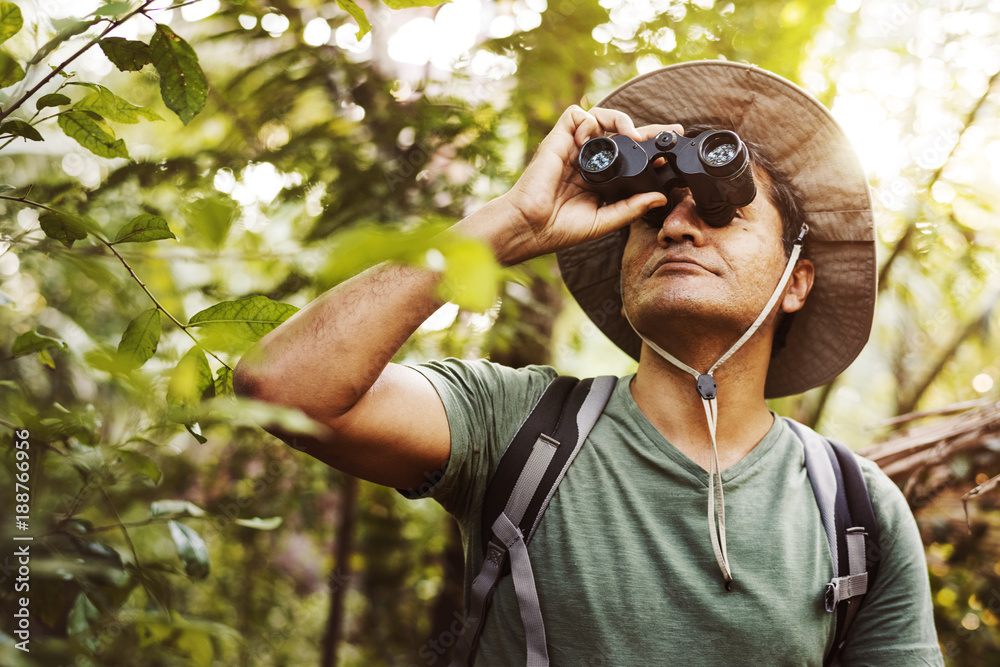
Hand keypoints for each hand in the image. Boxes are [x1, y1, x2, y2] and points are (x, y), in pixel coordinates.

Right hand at [500, 105, 682, 262]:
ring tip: (634, 136)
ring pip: (602, 117)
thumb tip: (660, 197)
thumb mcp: (605, 220)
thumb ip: (631, 208)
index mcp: (599, 178)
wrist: (530, 226)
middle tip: (670, 130)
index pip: (630, 157)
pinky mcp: (558, 139)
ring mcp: (573, 148)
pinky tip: (599, 137)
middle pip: (621, 134)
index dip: (651, 149)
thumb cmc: (560, 229)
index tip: (672, 147)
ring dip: (622, 120)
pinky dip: (591, 119)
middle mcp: (588, 160)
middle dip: (647, 129)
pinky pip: (577, 115)